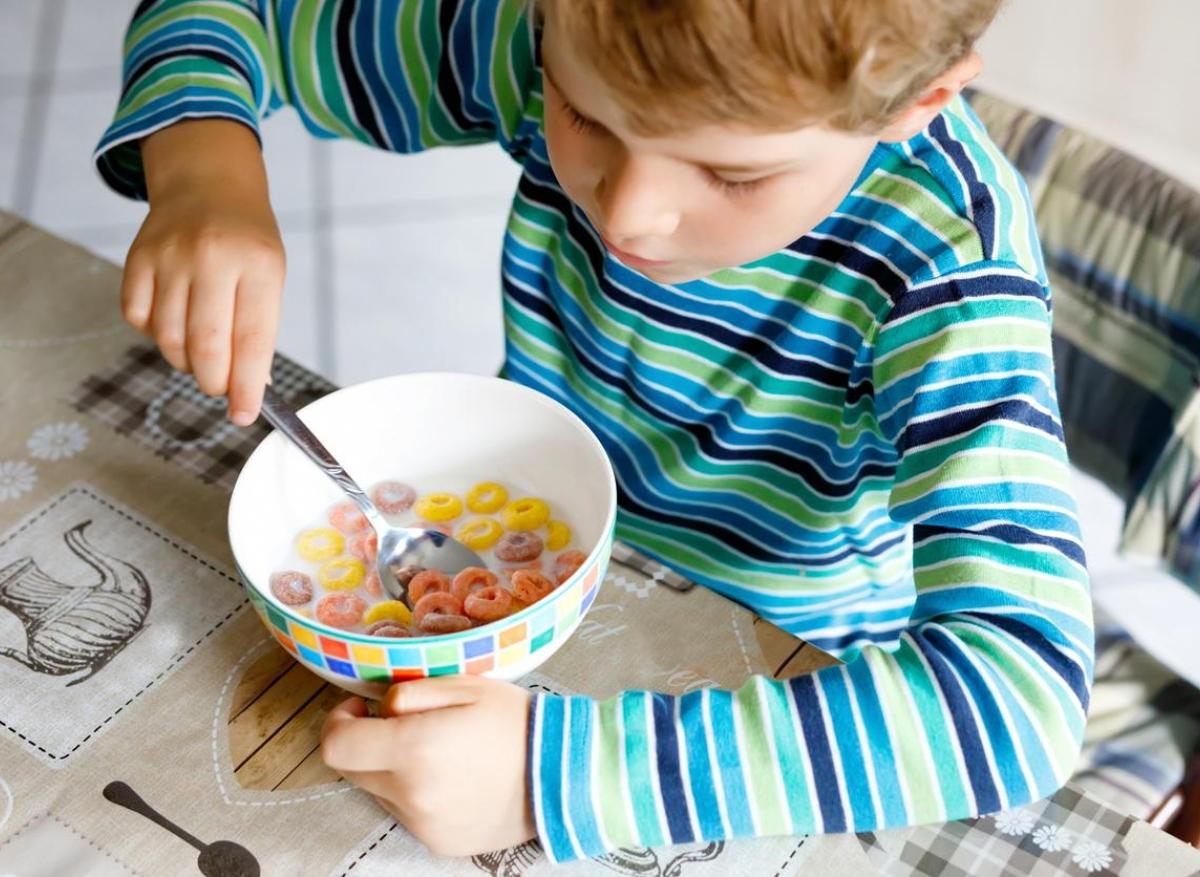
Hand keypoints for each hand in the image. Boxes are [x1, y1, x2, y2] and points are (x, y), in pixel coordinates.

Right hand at [123, 119, 283, 425]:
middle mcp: (212, 258)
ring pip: (168, 338)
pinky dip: (156, 336)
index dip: (246, 387)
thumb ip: (259, 329)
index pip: (252, 340)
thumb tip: (249, 387)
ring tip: (202, 353)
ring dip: (185, 362)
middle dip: (214, 382)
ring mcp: (170, 256)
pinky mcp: (137, 259)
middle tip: (220, 389)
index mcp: (258, 265)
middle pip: (205, 345)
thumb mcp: (270, 276)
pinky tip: (175, 325)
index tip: (244, 415)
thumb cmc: (247, 241)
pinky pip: (139, 319)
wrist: (208, 185)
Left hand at [320, 676, 535, 856]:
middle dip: (366, 743)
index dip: (337, 722)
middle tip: (400, 726)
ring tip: (437, 753)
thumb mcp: (465, 685)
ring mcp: (423, 824)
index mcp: (414, 748)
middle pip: (353, 770)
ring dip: (392, 770)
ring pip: (379, 792)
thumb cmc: (516, 722)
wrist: (564, 774)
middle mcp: (411, 794)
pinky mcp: (438, 842)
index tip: (359, 710)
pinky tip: (452, 779)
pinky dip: (416, 794)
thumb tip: (378, 708)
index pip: (336, 746)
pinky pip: (407, 813)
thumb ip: (410, 693)